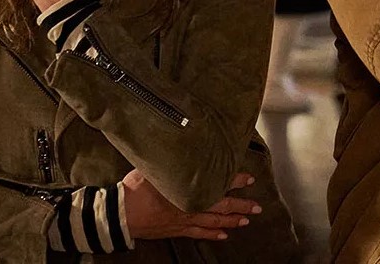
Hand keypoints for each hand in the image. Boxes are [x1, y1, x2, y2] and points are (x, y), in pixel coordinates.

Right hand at [122, 170, 260, 240]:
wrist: (121, 214)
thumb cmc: (136, 188)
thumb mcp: (155, 166)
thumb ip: (172, 159)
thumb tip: (182, 143)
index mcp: (188, 189)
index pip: (218, 183)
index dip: (235, 180)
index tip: (250, 178)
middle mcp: (191, 206)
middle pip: (222, 206)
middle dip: (242, 205)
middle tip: (258, 206)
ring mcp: (185, 220)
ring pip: (215, 222)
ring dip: (232, 221)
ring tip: (246, 220)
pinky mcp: (177, 230)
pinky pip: (199, 234)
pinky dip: (213, 235)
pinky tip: (224, 236)